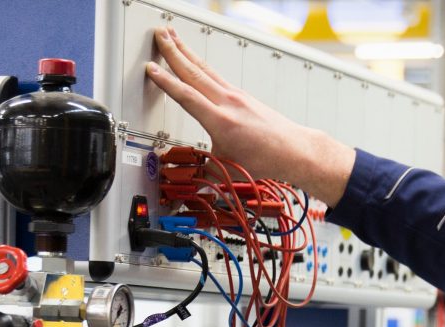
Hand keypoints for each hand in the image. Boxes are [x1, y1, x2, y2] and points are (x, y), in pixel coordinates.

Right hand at [145, 27, 356, 206]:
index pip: (187, 96)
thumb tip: (190, 176)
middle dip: (174, 51)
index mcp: (221, 120)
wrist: (293, 149)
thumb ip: (204, 169)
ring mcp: (235, 95)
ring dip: (186, 51)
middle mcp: (228, 102)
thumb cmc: (266, 158)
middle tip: (159, 33)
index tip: (151, 69)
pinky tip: (195, 60)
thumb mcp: (226, 167)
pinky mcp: (241, 95)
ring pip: (204, 69)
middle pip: (194, 72)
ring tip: (172, 36)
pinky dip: (200, 64)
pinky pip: (215, 75)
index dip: (166, 82)